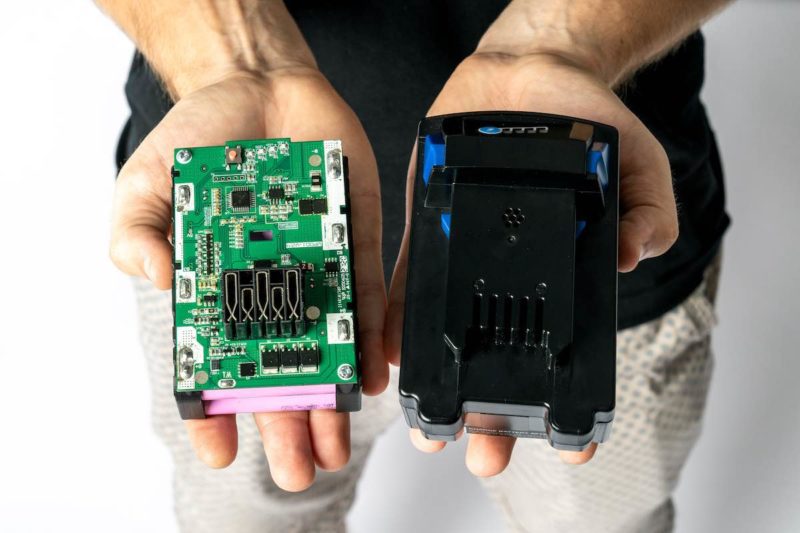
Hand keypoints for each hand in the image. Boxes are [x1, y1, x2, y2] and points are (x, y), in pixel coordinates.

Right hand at [110, 69, 387, 490]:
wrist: (262, 85)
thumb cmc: (201, 135)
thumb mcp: (148, 180)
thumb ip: (138, 229)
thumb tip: (157, 277)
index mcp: (217, 283)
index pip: (215, 357)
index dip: (215, 405)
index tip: (221, 448)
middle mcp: (270, 286)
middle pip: (280, 366)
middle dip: (289, 420)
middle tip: (301, 468)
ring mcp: (316, 268)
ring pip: (327, 345)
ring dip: (333, 396)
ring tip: (337, 441)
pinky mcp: (357, 243)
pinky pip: (370, 296)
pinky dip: (374, 335)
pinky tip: (373, 372)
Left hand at [386, 53, 677, 474]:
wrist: (529, 77)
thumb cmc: (585, 126)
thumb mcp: (637, 167)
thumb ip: (648, 211)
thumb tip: (634, 253)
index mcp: (563, 274)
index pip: (565, 349)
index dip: (565, 400)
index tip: (568, 445)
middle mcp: (510, 278)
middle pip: (499, 356)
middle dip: (490, 413)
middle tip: (482, 453)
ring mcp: (466, 257)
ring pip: (447, 332)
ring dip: (436, 379)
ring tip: (427, 428)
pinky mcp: (427, 230)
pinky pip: (406, 281)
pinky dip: (395, 317)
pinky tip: (389, 354)